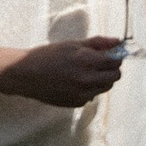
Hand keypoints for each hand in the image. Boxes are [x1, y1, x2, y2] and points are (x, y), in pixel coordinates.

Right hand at [0, 37, 127, 108]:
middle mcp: (87, 79)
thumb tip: (118, 41)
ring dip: (102, 79)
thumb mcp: (73, 44)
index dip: (116, 56)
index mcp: (86, 60)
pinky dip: (89, 88)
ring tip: (88, 70)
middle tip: (101, 62)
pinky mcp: (77, 103)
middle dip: (112, 68)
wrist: (27, 75)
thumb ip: (97, 43)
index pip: (115, 61)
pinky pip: (92, 95)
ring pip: (105, 87)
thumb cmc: (48, 55)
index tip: (112, 53)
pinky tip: (76, 81)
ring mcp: (83, 94)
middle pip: (115, 77)